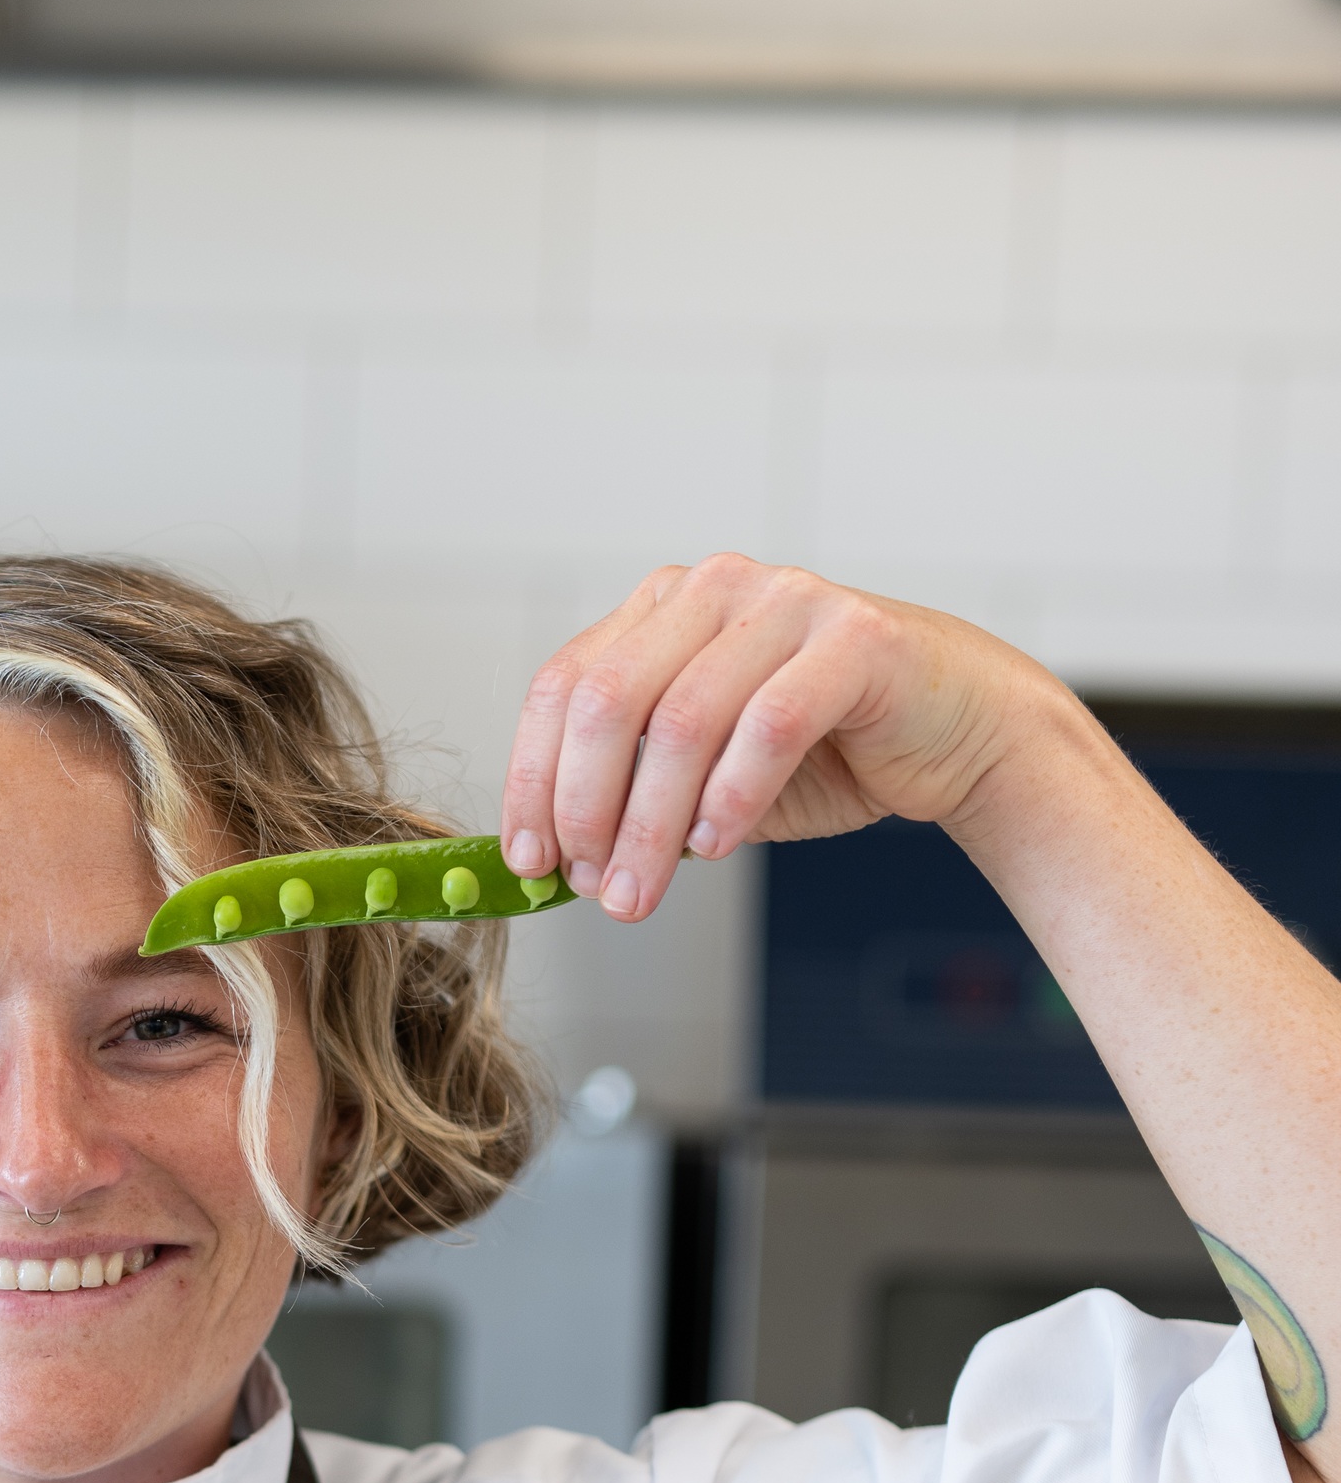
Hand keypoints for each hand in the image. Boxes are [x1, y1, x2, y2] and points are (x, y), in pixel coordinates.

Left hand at [501, 555, 1062, 923]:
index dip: (532, 779)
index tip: (530, 861)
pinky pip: (769, 725)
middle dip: (586, 808)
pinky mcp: (855, 638)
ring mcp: (787, 602)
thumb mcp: (701, 776)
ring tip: (642, 892)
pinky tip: (717, 847)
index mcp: (664, 609)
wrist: (953, 733)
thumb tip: (556, 863)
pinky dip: (732, 799)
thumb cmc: (822, 752)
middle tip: (591, 887)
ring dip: (651, 826)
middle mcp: (717, 590)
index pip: (564, 686)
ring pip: (683, 721)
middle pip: (609, 700)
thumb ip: (633, 794)